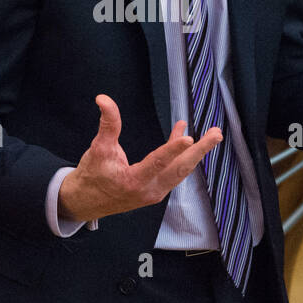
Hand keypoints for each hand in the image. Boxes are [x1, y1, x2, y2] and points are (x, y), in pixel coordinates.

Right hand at [58, 94, 221, 221]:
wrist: (86, 203)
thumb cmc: (91, 177)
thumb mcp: (98, 149)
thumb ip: (107, 124)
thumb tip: (104, 99)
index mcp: (133, 182)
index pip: (157, 163)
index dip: (172, 150)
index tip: (189, 138)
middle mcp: (149, 190)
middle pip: (180, 169)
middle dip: (200, 150)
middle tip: (216, 134)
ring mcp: (155, 192)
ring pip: (180, 171)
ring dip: (196, 152)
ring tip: (212, 135)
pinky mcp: (156, 191)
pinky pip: (174, 172)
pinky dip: (182, 156)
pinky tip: (184, 138)